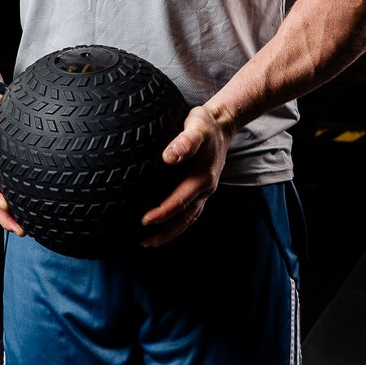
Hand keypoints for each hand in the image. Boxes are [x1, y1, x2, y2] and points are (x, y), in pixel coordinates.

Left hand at [140, 104, 230, 247]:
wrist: (222, 123)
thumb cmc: (205, 123)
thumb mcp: (197, 126)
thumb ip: (185, 141)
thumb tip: (169, 156)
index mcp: (203, 177)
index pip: (180, 201)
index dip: (162, 213)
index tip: (144, 221)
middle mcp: (206, 187)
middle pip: (185, 217)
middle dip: (165, 231)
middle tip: (143, 242)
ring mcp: (205, 190)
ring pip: (189, 218)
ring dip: (171, 232)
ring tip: (149, 242)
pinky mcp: (202, 188)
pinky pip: (191, 211)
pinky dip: (178, 222)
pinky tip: (165, 225)